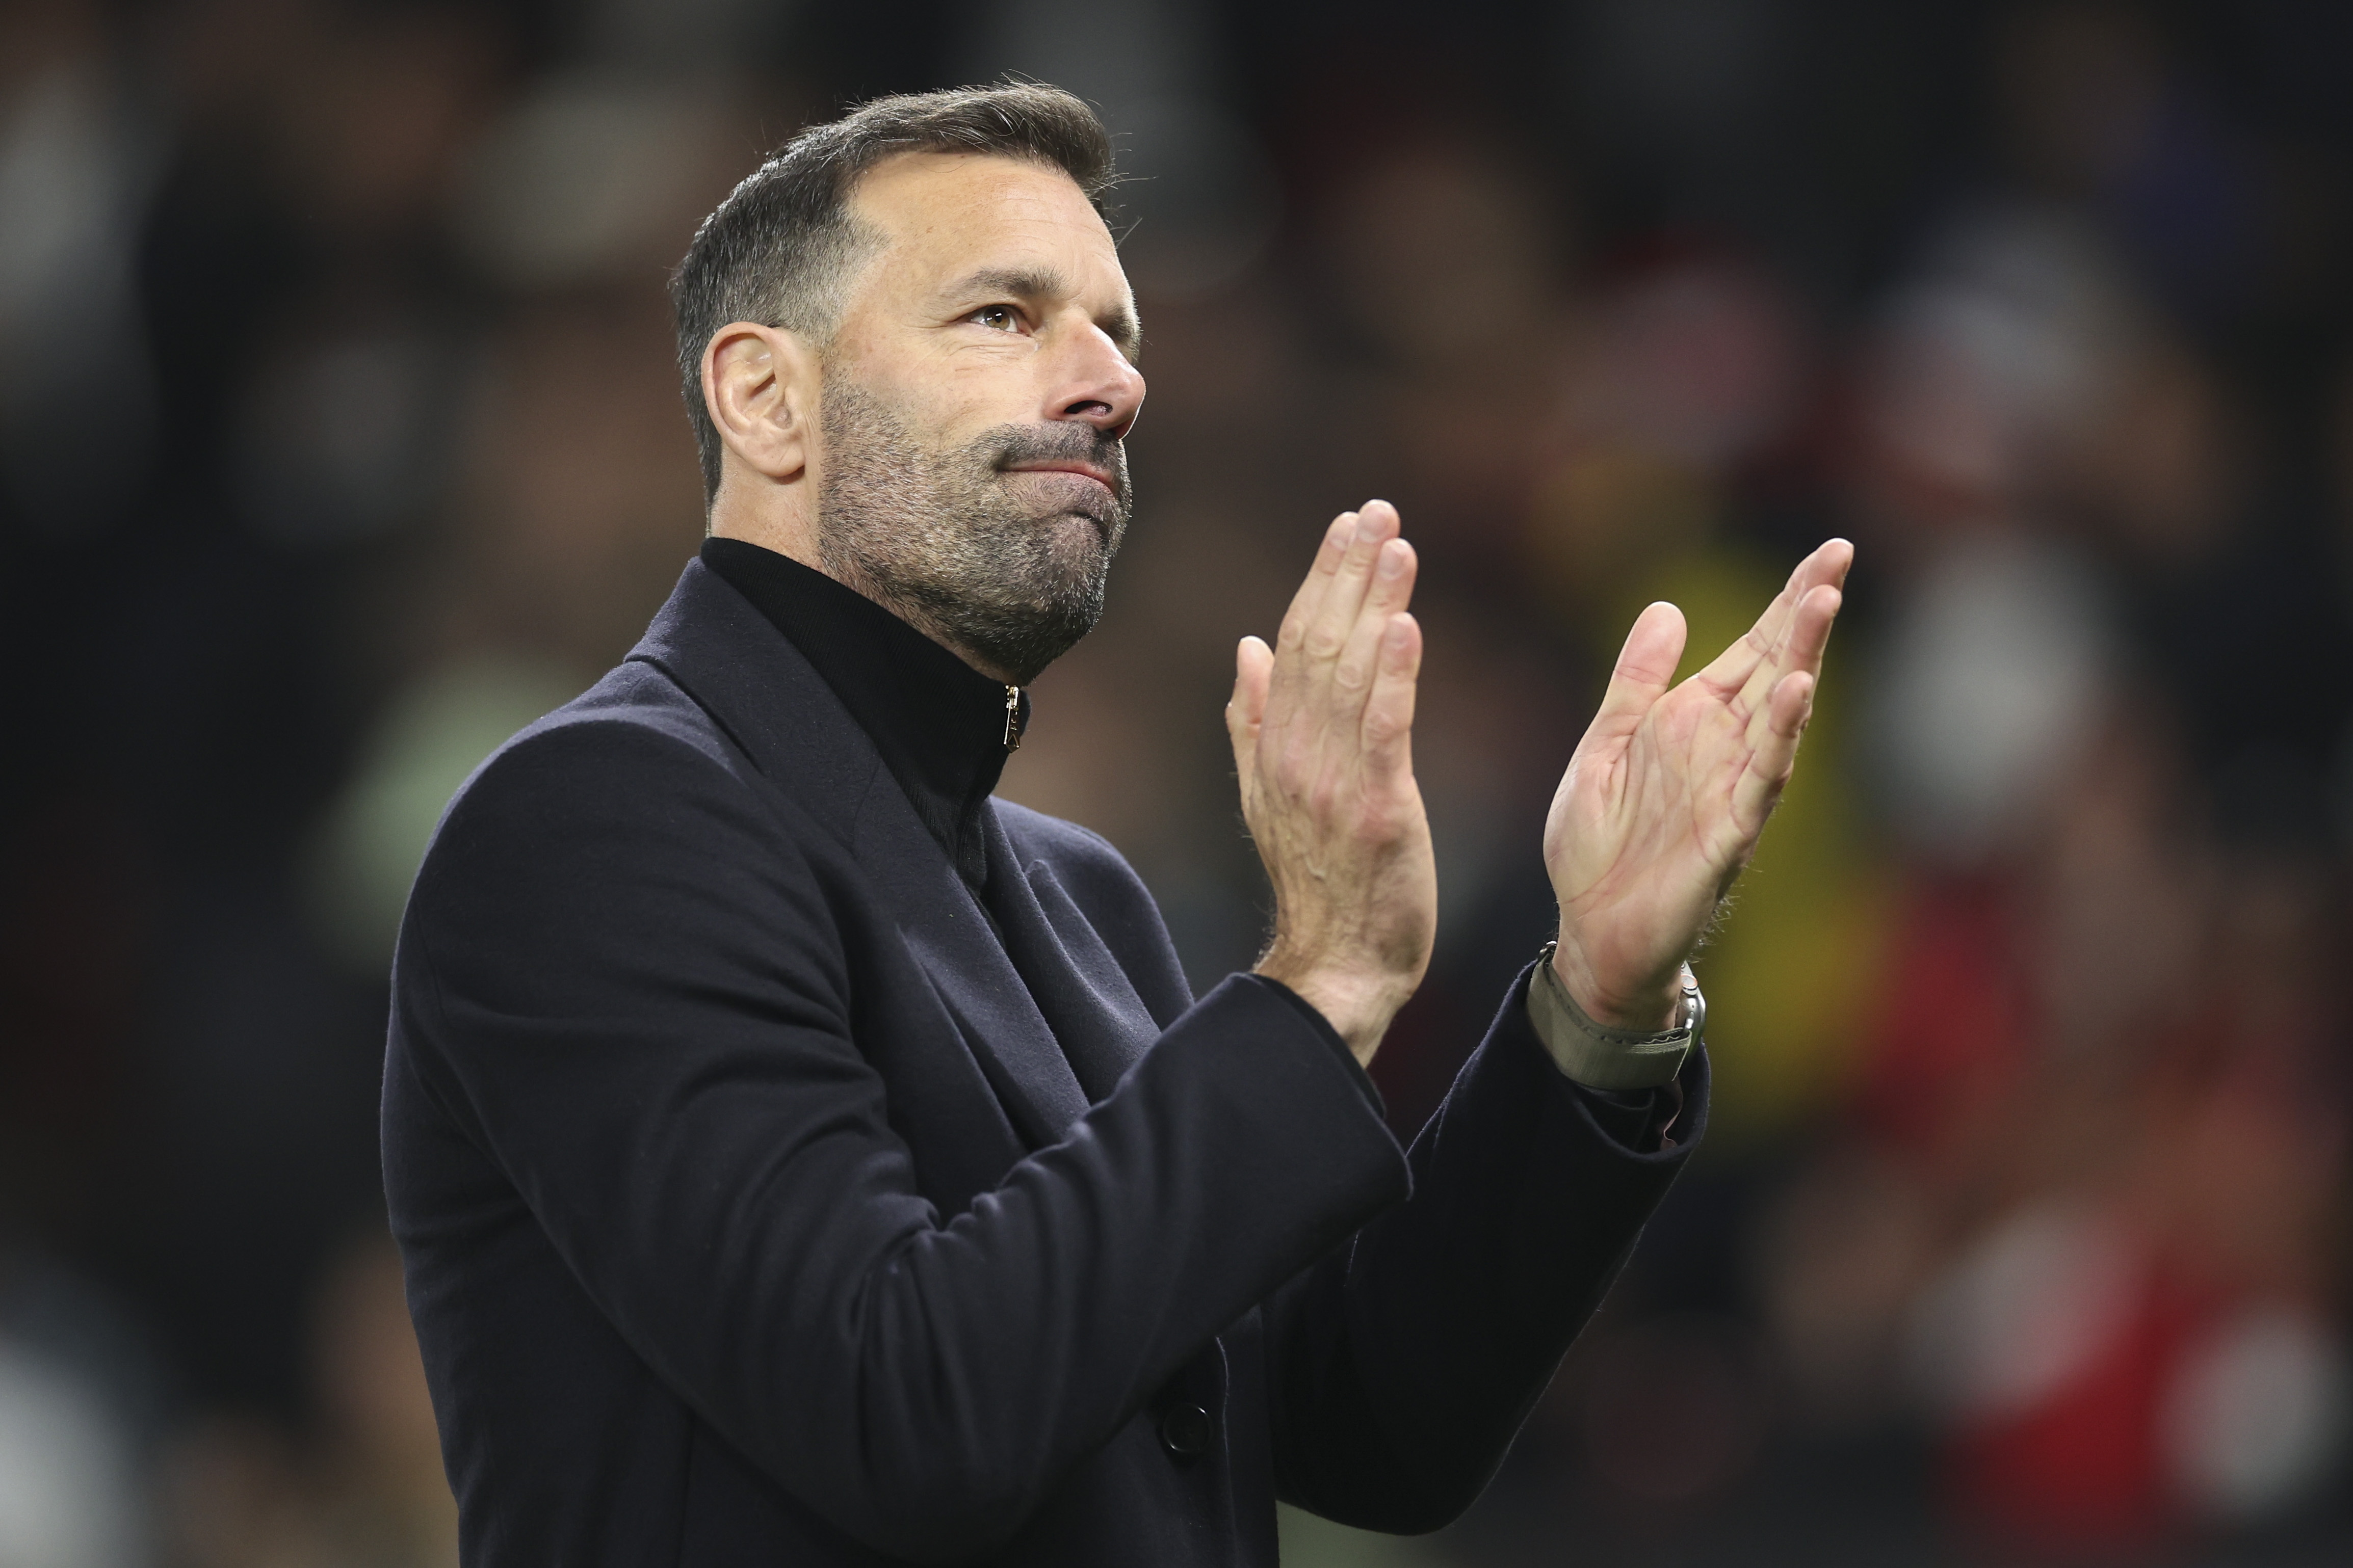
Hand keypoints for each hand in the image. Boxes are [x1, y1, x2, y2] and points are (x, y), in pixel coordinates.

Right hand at [1228, 500, 1436, 1065]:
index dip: (1322, 580)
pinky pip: (1383, 730)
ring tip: (1397, 545)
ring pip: (1351, 675)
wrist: (1336, 964)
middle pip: (1319, 645)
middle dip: (1348, 572)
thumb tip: (1247, 646)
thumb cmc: (1318, 881)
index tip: (1347, 525)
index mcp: (1273, 746)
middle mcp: (1296, 755)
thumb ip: (1253, 720)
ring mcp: (1333, 782)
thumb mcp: (1269, 795)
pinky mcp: (1378, 809)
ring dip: (1375, 603)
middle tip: (1375, 511)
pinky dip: (1393, 675)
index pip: (1295, 644)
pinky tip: (1405, 625)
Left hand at [1545, 539, 1851, 1028]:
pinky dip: (1778, 739)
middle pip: (1776, 668)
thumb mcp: (1605, 746)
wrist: (1591, 934)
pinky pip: (1759, 782)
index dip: (1787, 601)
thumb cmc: (1601, 847)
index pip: (1751, 649)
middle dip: (1805, 614)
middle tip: (1837, 557)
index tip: (1828, 552)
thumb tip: (1666, 607)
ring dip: (1801, 661)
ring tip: (1821, 605)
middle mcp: (1724, 750)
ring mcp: (1732, 792)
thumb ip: (1636, 683)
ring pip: (1779, 718)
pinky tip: (1794, 695)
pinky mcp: (1727, 837)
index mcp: (1692, 721)